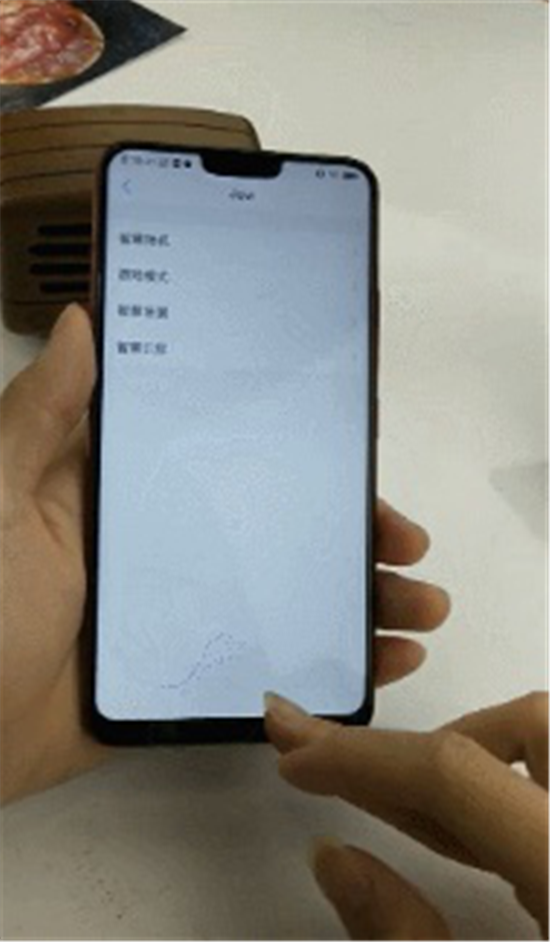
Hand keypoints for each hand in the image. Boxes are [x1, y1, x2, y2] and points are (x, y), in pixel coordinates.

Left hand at [0, 301, 447, 801]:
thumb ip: (41, 416)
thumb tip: (84, 320)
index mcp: (126, 492)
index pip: (229, 456)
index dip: (297, 453)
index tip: (356, 449)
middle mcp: (164, 546)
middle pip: (276, 526)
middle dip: (349, 530)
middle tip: (404, 539)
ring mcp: (182, 615)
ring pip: (287, 595)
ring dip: (358, 598)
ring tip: (418, 605)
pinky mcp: (186, 677)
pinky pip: (269, 664)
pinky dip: (328, 664)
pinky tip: (383, 662)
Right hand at [265, 692, 548, 938]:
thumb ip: (401, 935)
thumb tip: (336, 860)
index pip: (456, 772)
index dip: (363, 757)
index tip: (301, 757)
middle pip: (522, 724)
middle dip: (420, 743)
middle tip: (334, 762)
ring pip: (538, 748)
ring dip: (461, 764)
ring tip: (387, 800)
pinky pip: (546, 794)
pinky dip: (490, 801)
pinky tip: (442, 827)